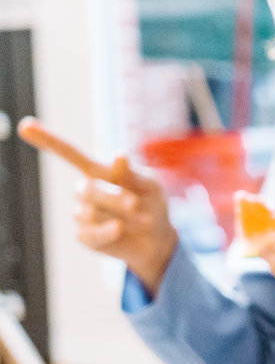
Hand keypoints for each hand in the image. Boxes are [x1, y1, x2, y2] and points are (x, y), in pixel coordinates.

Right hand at [19, 118, 177, 292]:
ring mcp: (83, 213)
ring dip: (121, 216)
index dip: (48, 140)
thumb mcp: (151, 186)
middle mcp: (86, 190)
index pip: (70, 154)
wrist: (158, 238)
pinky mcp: (86, 236)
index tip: (26, 125)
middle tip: (135, 204)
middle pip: (86, 190)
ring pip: (90, 213)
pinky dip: (108, 231)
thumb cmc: (153, 204)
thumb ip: (134, 173)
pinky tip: (120, 229)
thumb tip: (118, 155)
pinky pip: (89, 233)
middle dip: (113, 197)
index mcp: (98, 172)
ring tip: (143, 220)